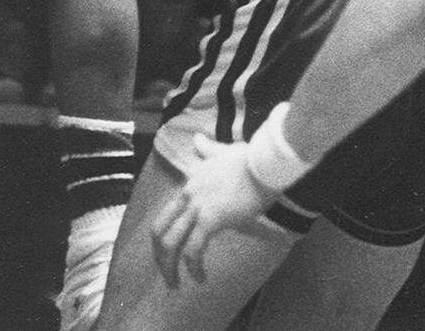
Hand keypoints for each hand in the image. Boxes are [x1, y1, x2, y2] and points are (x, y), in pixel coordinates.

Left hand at [151, 135, 271, 288]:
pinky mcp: (211, 218)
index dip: (164, 237)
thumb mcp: (223, 151)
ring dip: (169, 269)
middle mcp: (189, 195)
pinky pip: (193, 250)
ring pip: (170, 243)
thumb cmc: (250, 158)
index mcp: (191, 183)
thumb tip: (197, 138)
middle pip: (159, 230)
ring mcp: (198, 206)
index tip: (170, 254)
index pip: (167, 214)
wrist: (265, 162)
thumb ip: (208, 149)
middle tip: (167, 276)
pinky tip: (201, 278)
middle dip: (159, 257)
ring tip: (176, 285)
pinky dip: (194, 268)